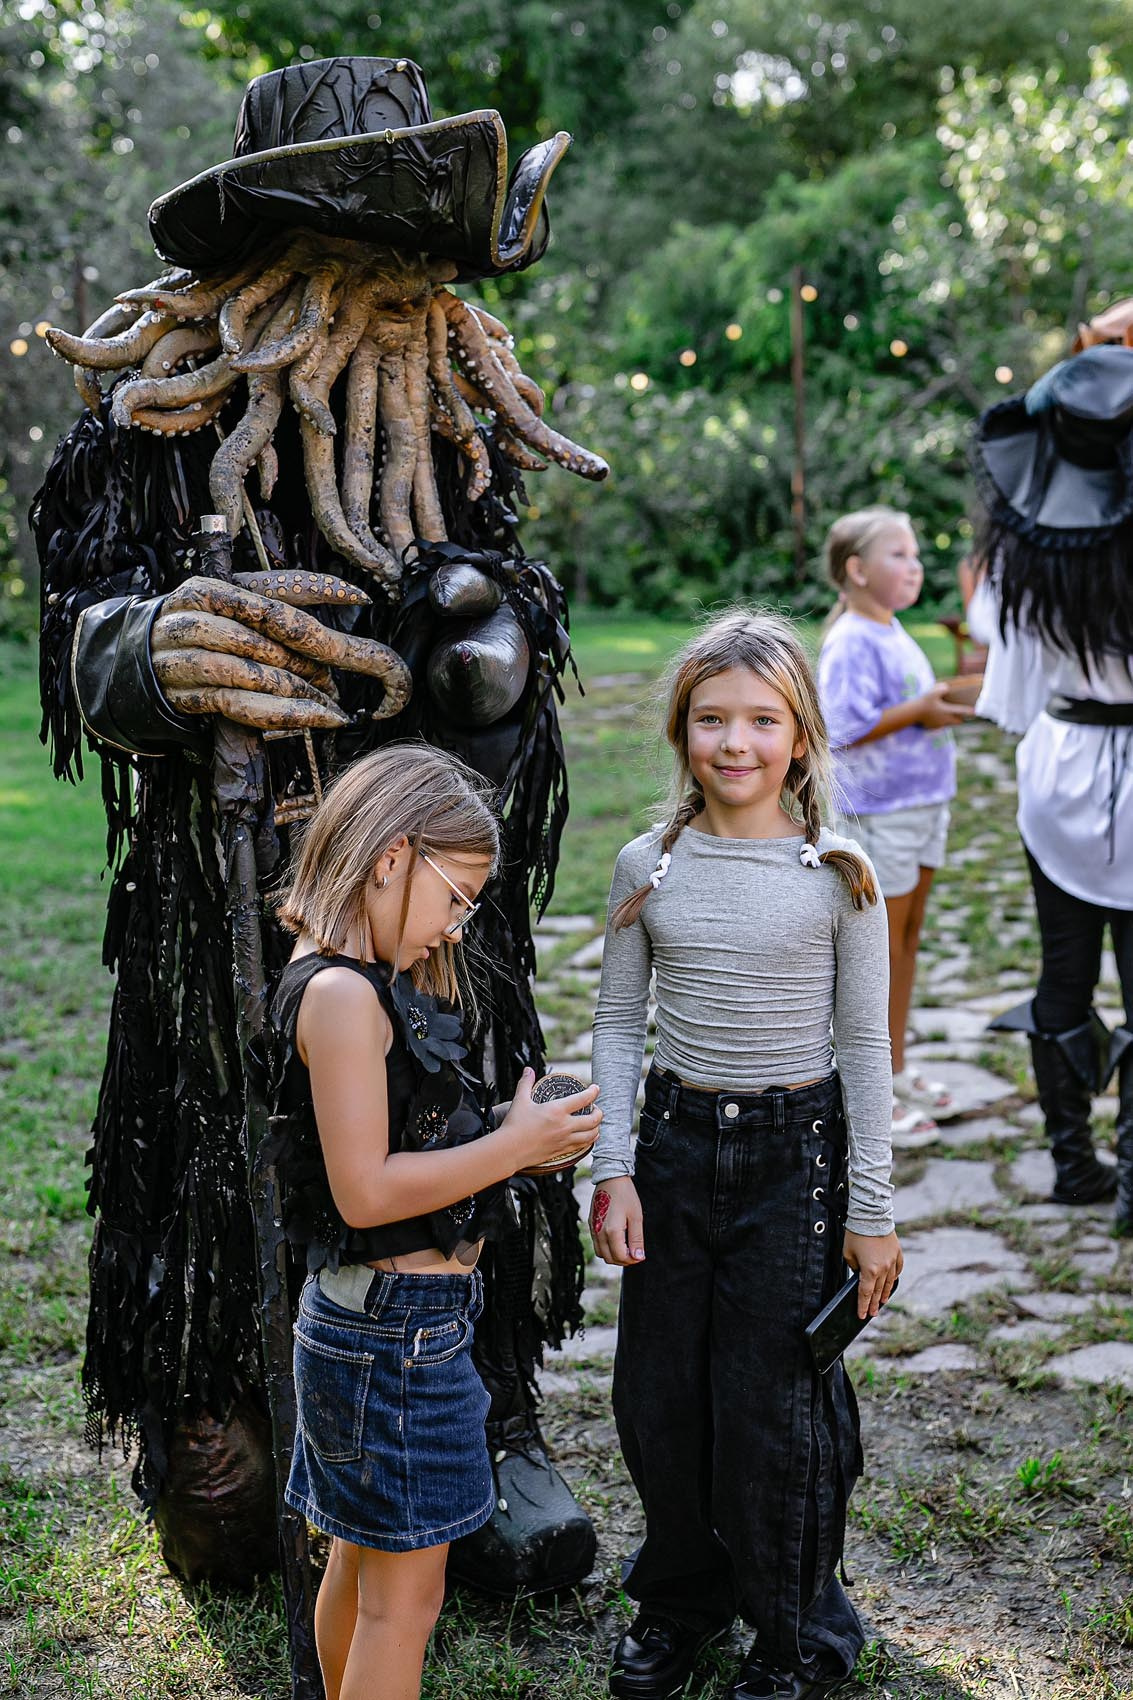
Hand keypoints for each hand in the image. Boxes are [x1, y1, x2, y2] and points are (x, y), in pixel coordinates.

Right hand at [150, 571, 410, 730]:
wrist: (136, 665)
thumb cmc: (199, 632)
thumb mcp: (227, 604)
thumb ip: (277, 597)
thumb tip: (349, 594)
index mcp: (205, 590)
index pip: (270, 592)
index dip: (319, 591)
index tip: (360, 596)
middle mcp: (190, 620)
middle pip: (264, 637)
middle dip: (309, 658)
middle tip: (339, 674)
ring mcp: (181, 660)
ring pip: (251, 672)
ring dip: (298, 689)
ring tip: (331, 701)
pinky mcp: (185, 697)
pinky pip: (240, 705)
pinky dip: (283, 713)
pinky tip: (315, 716)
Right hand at [498, 1068, 601, 1170]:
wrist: (509, 1150)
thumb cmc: (514, 1125)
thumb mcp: (520, 1100)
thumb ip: (526, 1083)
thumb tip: (528, 1070)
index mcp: (557, 1110)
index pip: (583, 1099)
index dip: (593, 1092)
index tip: (595, 1088)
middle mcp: (565, 1126)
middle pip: (593, 1120)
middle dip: (599, 1112)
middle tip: (596, 1108)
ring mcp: (564, 1140)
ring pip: (591, 1135)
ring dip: (596, 1128)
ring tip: (595, 1124)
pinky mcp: (561, 1152)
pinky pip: (582, 1147)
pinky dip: (588, 1141)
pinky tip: (586, 1138)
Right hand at [589, 1175, 644, 1266]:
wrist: (610, 1178)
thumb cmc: (625, 1195)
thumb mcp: (636, 1217)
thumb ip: (637, 1239)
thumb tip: (638, 1257)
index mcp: (611, 1231)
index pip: (620, 1257)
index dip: (632, 1260)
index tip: (640, 1255)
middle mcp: (599, 1232)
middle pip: (609, 1259)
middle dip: (623, 1260)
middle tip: (634, 1253)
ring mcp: (593, 1228)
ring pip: (601, 1254)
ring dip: (613, 1255)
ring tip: (626, 1247)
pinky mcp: (591, 1224)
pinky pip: (596, 1244)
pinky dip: (606, 1248)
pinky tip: (617, 1239)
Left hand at [843, 1229, 902, 1318]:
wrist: (871, 1216)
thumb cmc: (857, 1233)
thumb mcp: (848, 1253)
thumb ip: (854, 1267)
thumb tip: (860, 1273)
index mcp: (870, 1271)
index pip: (865, 1294)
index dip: (863, 1306)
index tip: (862, 1315)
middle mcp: (883, 1269)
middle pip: (878, 1291)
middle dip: (874, 1304)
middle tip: (872, 1313)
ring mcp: (892, 1261)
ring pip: (889, 1283)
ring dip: (885, 1293)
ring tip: (882, 1301)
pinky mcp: (897, 1253)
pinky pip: (897, 1269)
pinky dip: (894, 1277)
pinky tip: (892, 1282)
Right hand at [914, 680, 973, 729]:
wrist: (912, 714)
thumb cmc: (923, 703)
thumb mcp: (932, 693)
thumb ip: (942, 689)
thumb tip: (947, 687)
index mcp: (947, 711)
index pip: (963, 712)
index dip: (972, 712)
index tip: (979, 712)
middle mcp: (945, 720)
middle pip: (959, 721)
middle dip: (962, 718)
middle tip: (964, 713)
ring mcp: (939, 725)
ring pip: (950, 723)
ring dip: (952, 720)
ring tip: (951, 714)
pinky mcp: (933, 727)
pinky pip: (941, 725)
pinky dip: (943, 722)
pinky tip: (938, 717)